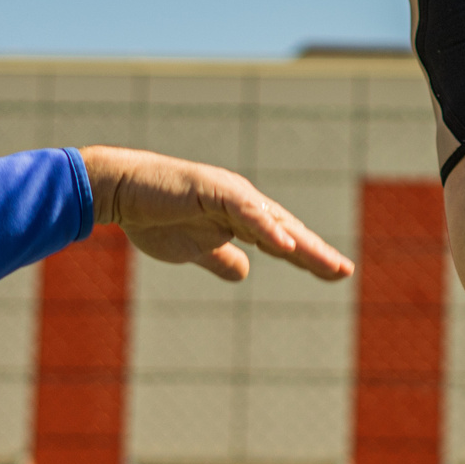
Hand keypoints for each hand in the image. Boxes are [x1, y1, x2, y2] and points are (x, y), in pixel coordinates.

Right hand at [79, 147, 353, 283]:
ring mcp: (230, 194)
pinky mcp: (212, 189)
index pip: (283, 240)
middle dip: (316, 252)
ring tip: (328, 264)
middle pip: (287, 230)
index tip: (336, 273)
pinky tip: (287, 245)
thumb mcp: (194, 250)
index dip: (309, 256)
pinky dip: (266, 228)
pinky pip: (245, 212)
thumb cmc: (152, 216)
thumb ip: (221, 258)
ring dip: (302, 243)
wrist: (119, 191)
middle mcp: (243, 203)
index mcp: (241, 217)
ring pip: (273, 222)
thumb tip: (244, 273)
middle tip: (345, 271)